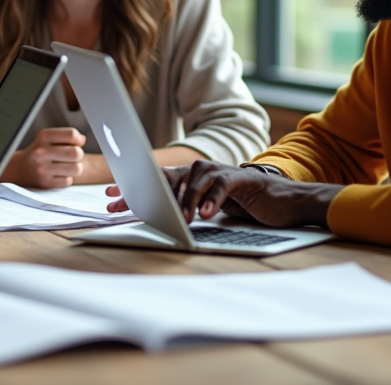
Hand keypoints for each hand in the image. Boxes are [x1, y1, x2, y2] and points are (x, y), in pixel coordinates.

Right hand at [3, 128, 85, 187]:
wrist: (20, 169)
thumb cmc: (39, 152)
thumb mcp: (48, 138)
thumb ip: (66, 136)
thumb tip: (82, 140)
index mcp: (43, 137)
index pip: (71, 134)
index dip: (78, 139)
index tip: (76, 142)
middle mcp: (41, 152)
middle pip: (76, 153)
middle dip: (78, 154)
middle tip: (72, 156)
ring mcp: (42, 169)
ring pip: (76, 169)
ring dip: (75, 167)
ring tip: (67, 165)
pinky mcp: (45, 183)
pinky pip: (68, 181)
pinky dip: (66, 178)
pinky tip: (58, 174)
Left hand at [107, 160, 341, 227]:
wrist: (281, 202)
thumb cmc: (243, 207)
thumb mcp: (208, 210)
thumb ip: (185, 210)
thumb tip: (155, 218)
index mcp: (191, 179)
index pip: (155, 180)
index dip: (132, 186)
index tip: (108, 196)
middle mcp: (201, 171)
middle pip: (167, 178)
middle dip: (143, 191)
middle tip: (123, 204)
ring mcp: (221, 172)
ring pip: (194, 181)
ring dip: (184, 200)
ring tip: (179, 218)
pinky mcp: (241, 179)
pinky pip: (223, 186)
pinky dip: (213, 199)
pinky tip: (206, 214)